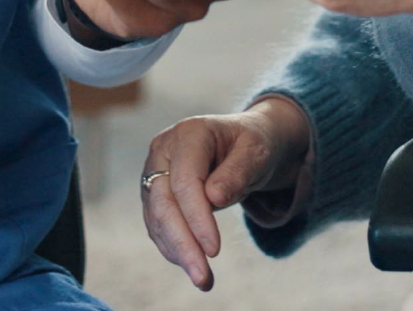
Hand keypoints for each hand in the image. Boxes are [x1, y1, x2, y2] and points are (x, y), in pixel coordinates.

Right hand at [141, 97, 311, 289]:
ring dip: (178, 252)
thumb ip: (237, 172)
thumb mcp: (257, 152)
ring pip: (157, 218)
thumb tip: (213, 198)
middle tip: (203, 277)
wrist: (245, 144)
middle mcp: (164, 150)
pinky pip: (158, 225)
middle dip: (182, 243)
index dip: (197, 218)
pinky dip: (174, 247)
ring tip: (202, 279)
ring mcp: (155, 171)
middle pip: (163, 202)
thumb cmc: (253, 144)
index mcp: (188, 133)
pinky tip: (192, 264)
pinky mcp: (156, 193)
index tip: (214, 250)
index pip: (185, 181)